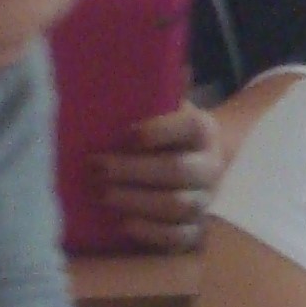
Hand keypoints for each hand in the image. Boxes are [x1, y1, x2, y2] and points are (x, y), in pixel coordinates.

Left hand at [95, 101, 228, 251]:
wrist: (193, 163)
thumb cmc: (162, 135)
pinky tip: (123, 224)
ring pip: (178, 205)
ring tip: (101, 195)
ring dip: (137, 200)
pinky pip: (180, 236)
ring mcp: (205, 200)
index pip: (189, 127)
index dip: (157, 132)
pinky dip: (151, 232)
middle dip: (133, 170)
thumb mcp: (161, 110)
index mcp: (203, 132)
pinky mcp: (196, 229)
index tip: (123, 134)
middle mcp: (210, 166)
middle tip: (95, 167)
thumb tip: (136, 70)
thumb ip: (151, 95)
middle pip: (178, 170)